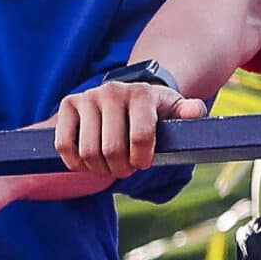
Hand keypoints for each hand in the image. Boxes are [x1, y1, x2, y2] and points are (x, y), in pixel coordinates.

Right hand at [55, 77, 206, 179]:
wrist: (128, 96)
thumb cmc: (154, 111)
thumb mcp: (175, 111)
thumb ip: (189, 112)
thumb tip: (196, 111)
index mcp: (142, 93)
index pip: (141, 137)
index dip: (142, 159)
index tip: (143, 164)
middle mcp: (113, 91)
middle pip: (112, 149)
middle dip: (121, 168)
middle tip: (125, 169)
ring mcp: (88, 96)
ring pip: (88, 151)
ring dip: (99, 168)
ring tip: (109, 166)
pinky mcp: (68, 104)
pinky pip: (64, 144)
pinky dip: (75, 162)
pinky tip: (87, 163)